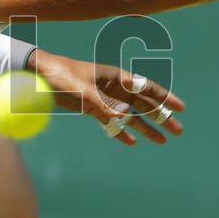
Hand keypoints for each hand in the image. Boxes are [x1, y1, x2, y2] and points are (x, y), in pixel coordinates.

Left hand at [29, 49, 184, 145]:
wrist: (37, 74)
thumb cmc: (60, 75)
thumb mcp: (82, 91)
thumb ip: (103, 105)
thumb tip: (126, 118)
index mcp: (115, 76)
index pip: (147, 87)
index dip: (165, 98)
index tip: (180, 108)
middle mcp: (113, 87)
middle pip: (144, 104)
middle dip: (162, 117)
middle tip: (179, 131)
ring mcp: (103, 98)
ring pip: (130, 115)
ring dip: (146, 128)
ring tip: (162, 141)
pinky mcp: (91, 108)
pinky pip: (111, 122)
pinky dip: (120, 132)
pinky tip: (130, 142)